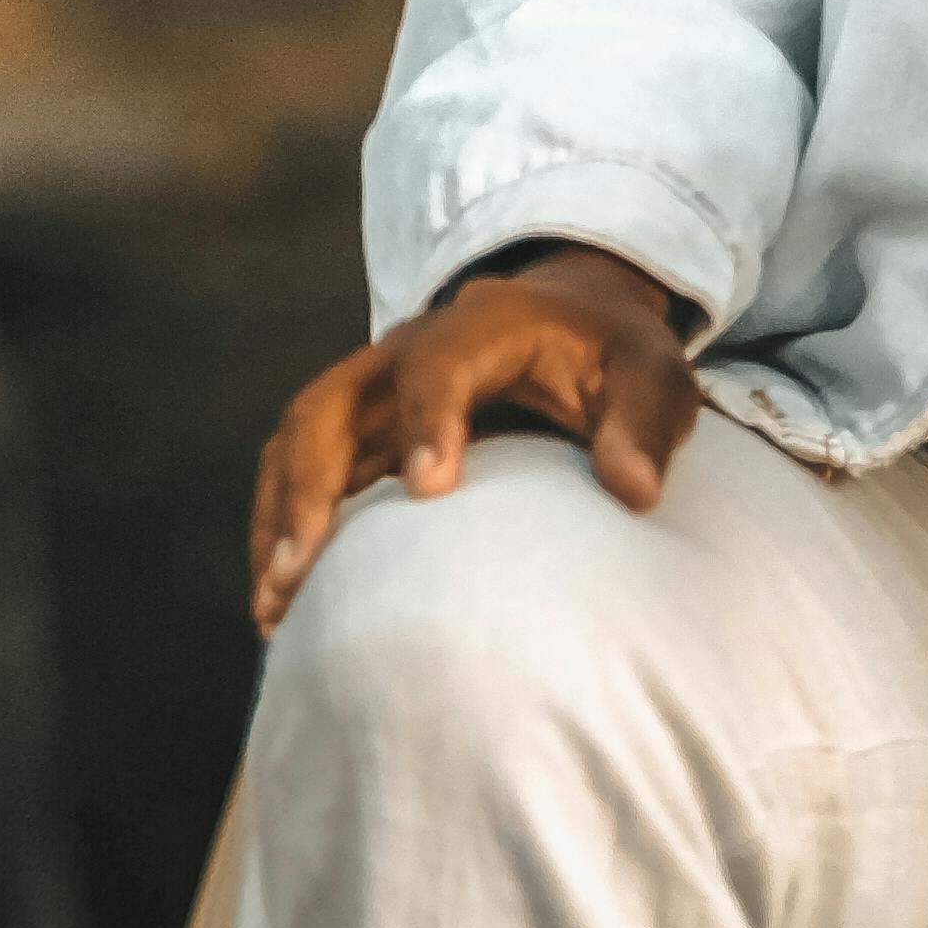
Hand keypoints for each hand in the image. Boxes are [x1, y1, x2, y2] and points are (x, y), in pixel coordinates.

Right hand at [250, 242, 701, 629]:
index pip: (437, 364)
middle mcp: (406, 350)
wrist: (573, 321)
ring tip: (273, 606)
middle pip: (326, 406)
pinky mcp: (360, 428)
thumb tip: (635, 491)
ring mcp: (372, 388)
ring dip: (278, 519)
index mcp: (483, 324)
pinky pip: (297, 471)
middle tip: (299, 572)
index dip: (427, 421)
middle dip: (306, 487)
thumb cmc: (614, 356)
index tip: (428, 492)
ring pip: (296, 442)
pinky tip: (283, 602)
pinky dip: (282, 528)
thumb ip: (645, 426)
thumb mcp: (654, 375)